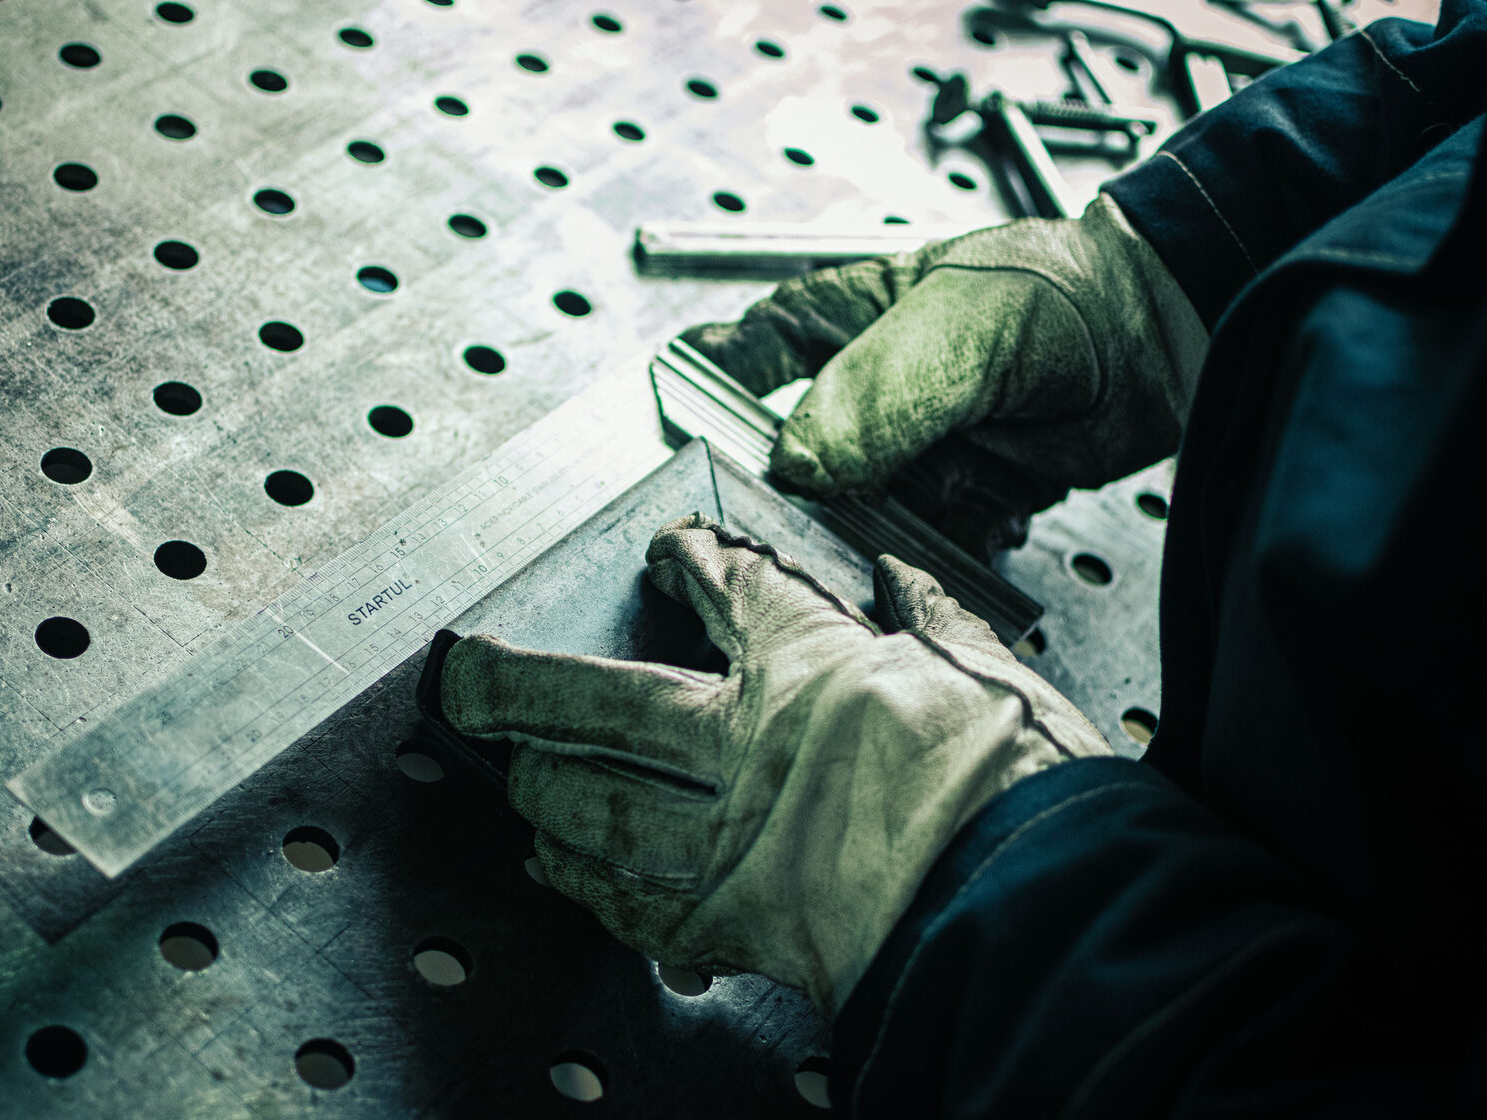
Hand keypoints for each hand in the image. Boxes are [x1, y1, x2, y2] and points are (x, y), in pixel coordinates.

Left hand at [438, 515, 1109, 1014]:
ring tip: (511, 777)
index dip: (690, 561)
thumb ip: (935, 620)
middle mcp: (749, 745)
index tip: (667, 552)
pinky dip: (592, 892)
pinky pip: (639, 908)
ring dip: (544, 790)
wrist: (1036, 904)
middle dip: (521, 686)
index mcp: (813, 667)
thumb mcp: (993, 671)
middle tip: (464, 673)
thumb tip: (903, 579)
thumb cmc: (1024, 786)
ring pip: (602, 809)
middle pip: (604, 703)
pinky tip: (556, 875)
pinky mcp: (739, 924)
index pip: (733, 590)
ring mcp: (732, 837)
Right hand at [682, 194, 1207, 503]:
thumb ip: (879, 393)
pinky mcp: (967, 499)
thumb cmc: (1064, 296)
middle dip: (802, 498)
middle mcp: (875, 393)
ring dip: (883, 534)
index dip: (712, 387)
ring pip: (861, 513)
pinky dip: (944, 553)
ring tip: (919, 525)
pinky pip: (926, 545)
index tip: (676, 426)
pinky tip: (979, 526)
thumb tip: (799, 463)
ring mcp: (920, 450)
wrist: (1168, 343)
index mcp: (850, 321)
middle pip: (799, 458)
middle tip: (805, 521)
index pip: (755, 350)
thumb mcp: (959, 327)